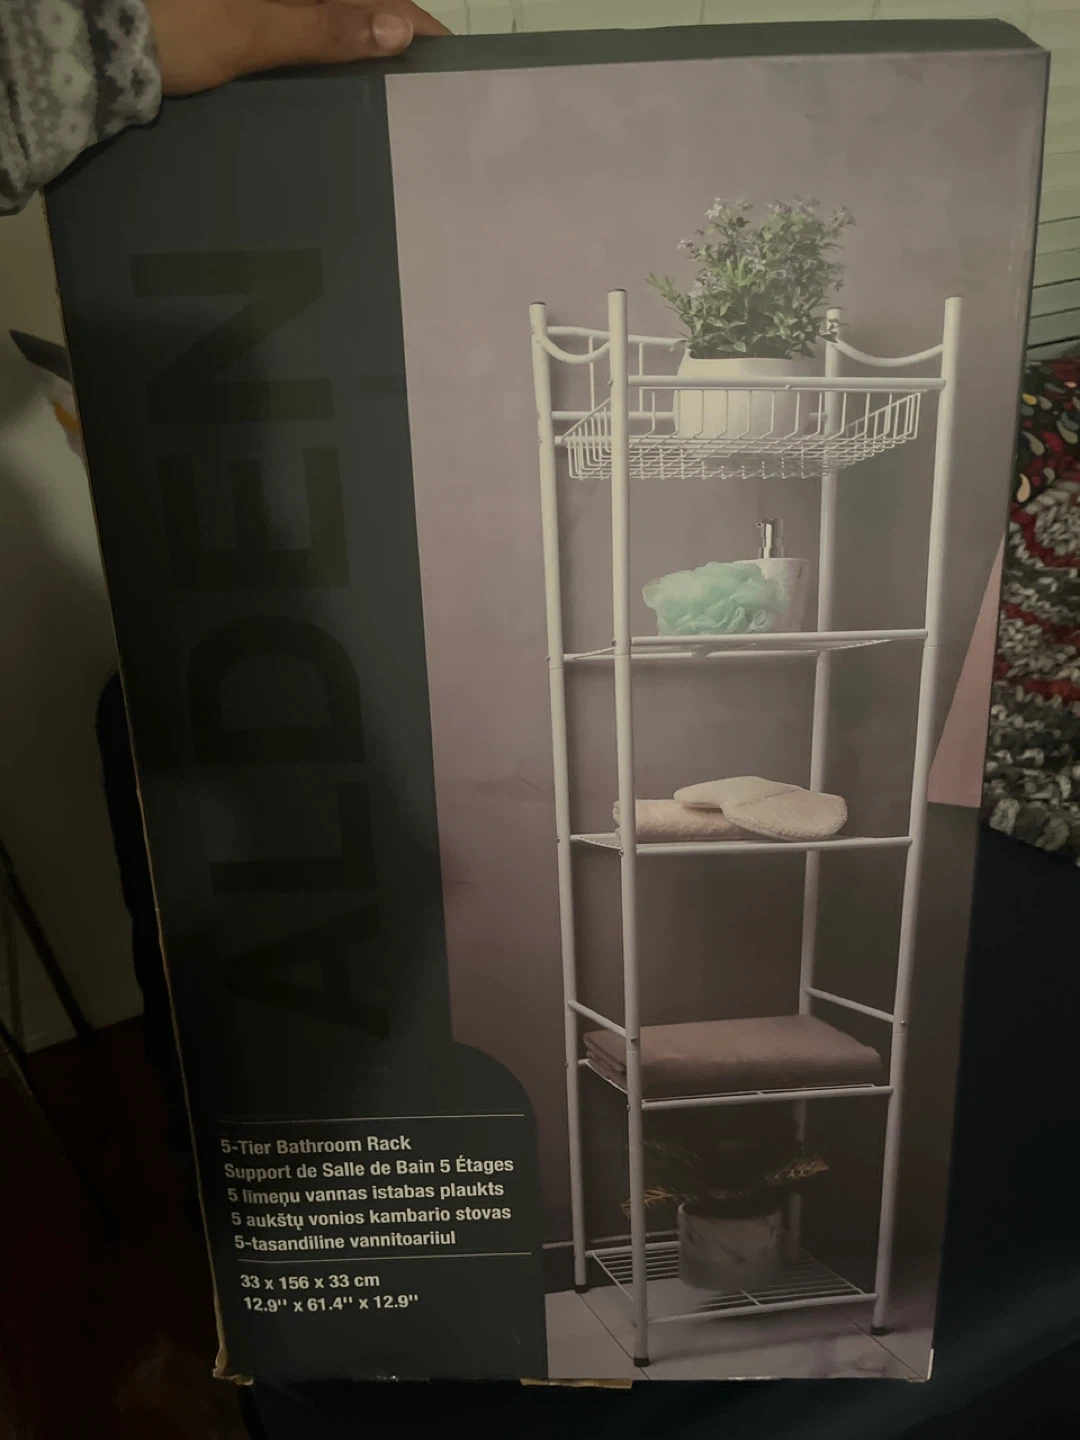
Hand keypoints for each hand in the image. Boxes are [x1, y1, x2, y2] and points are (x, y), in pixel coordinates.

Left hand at [146, 0, 451, 96]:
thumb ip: (328, 27)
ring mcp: (263, 6)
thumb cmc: (176, 25)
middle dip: (385, 30)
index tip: (444, 52)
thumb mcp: (256, 28)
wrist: (101, 40)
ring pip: (323, 14)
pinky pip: (295, 24)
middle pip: (349, 0)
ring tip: (386, 86)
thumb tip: (397, 28)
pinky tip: (335, 77)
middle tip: (420, 81)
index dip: (408, 16)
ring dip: (353, 42)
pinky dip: (320, 46)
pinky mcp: (238, 17)